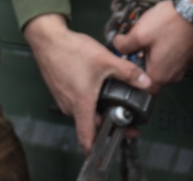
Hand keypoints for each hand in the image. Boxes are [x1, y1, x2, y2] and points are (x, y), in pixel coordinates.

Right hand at [23, 13, 151, 151]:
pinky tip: (95, 86)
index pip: (87, 138)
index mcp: (81, 104)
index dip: (98, 151)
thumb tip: (146, 82)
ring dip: (96, 110)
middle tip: (123, 116)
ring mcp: (62, 98)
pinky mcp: (59, 90)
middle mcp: (69, 106)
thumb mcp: (105, 60)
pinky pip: (75, 102)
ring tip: (110, 97)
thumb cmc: (70, 50)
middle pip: (90, 125)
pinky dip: (86, 100)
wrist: (47, 38)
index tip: (108, 154)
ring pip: (83, 112)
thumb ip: (128, 72)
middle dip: (107, 123)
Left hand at [110, 0, 192, 87]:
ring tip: (143, 39)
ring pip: (157, 67)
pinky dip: (158, 52)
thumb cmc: (168, 23)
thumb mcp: (139, 33)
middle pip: (148, 76)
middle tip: (132, 47)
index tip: (123, 63)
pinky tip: (155, 37)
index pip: (141, 88)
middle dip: (138, 63)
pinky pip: (167, 60)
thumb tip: (117, 46)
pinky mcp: (184, 58)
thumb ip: (124, 45)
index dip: (129, 77)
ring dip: (148, 56)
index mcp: (159, 75)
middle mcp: (172, 76)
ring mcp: (180, 68)